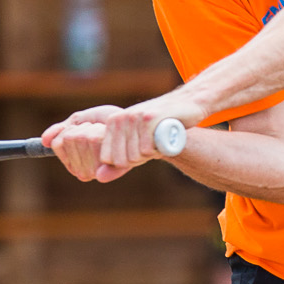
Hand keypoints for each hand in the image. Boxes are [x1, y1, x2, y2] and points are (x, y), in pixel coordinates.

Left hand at [44, 96, 198, 182]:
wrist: (184, 106)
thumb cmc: (157, 130)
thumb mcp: (135, 146)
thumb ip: (116, 163)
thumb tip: (99, 177)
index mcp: (112, 122)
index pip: (109, 158)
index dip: (126, 162)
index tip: (140, 152)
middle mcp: (121, 118)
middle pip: (123, 159)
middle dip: (139, 160)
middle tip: (151, 148)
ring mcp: (135, 116)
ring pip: (135, 154)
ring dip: (149, 155)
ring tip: (158, 142)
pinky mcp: (150, 117)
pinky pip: (146, 148)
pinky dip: (155, 151)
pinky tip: (162, 142)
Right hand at [47, 120, 110, 182]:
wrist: (131, 123)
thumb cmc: (104, 123)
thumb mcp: (78, 123)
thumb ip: (59, 132)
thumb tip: (44, 142)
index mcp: (75, 168)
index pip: (56, 143)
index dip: (69, 129)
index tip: (83, 129)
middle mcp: (84, 173)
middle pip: (68, 139)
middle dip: (81, 127)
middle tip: (96, 129)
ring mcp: (96, 170)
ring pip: (80, 137)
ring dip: (91, 127)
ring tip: (103, 132)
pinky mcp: (108, 164)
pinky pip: (92, 139)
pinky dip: (99, 129)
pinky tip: (108, 134)